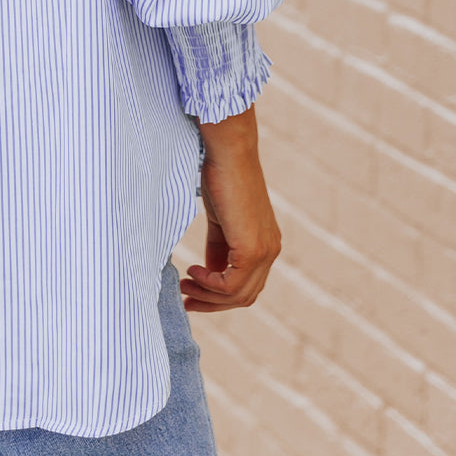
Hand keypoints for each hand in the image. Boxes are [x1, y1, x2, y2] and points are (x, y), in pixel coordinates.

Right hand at [179, 103, 280, 312]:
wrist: (228, 153)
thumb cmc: (221, 176)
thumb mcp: (220, 219)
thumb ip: (219, 247)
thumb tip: (211, 271)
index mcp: (265, 243)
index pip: (246, 284)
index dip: (218, 294)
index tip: (191, 292)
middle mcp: (270, 251)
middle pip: (244, 296)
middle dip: (212, 302)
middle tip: (186, 300)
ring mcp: (264, 252)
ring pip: (238, 294)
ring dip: (208, 295)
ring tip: (185, 288)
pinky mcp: (252, 249)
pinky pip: (231, 284)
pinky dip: (210, 284)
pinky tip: (193, 271)